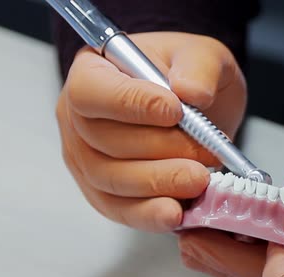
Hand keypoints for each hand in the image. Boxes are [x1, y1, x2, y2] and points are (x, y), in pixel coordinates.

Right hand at [56, 32, 246, 231]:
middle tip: (205, 152)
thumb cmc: (185, 75)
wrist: (191, 109)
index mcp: (92, 72)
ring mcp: (86, 160)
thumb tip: (192, 93)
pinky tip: (177, 213)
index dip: (132, 104)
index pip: (92, 91)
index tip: (176, 111)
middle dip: (159, 150)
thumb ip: (199, 67)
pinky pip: (120, 210)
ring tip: (200, 180)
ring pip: (111, 180)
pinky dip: (149, 215)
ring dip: (158, 184)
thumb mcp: (201, 55)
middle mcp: (78, 119)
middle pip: (103, 141)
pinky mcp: (104, 194)